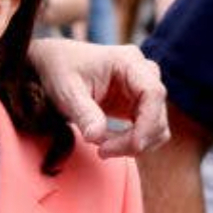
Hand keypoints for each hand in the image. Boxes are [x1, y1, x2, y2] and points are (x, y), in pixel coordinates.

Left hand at [29, 39, 168, 156]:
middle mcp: (143, 73)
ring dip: (132, 144)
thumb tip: (96, 137)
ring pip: (156, 127)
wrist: (55, 64)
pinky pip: (147, 131)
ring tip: (101, 146)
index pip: (153, 93)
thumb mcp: (67, 91)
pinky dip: (130, 142)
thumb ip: (83, 113)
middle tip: (102, 151)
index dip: (148, 123)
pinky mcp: (138, 105)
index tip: (133, 145)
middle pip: (157, 114)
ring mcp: (143, 90)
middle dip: (134, 140)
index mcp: (128, 61)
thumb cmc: (61, 70)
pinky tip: (106, 143)